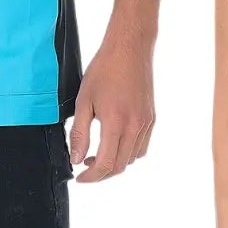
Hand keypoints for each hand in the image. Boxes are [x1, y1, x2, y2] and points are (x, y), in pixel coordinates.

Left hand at [68, 35, 153, 180]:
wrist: (130, 49)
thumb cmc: (105, 70)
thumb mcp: (83, 101)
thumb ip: (79, 133)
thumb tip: (76, 158)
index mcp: (116, 123)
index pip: (105, 165)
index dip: (91, 177)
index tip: (80, 177)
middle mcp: (135, 127)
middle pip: (119, 166)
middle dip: (101, 174)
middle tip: (85, 168)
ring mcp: (146, 124)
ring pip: (132, 159)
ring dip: (114, 163)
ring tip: (98, 154)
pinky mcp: (151, 119)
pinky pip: (141, 147)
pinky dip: (128, 153)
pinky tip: (115, 143)